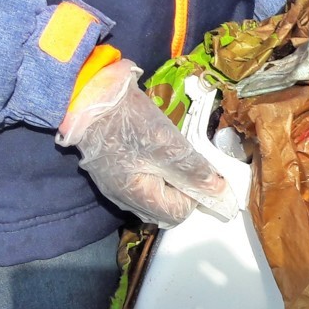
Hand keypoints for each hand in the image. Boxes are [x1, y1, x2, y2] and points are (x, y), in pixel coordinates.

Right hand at [57, 59, 237, 227]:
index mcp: (138, 197)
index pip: (179, 213)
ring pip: (152, 196)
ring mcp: (114, 185)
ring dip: (168, 181)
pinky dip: (153, 173)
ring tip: (170, 155)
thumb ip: (195, 172)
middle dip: (182, 190)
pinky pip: (139, 182)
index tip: (197, 170)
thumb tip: (220, 193)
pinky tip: (153, 152)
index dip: (194, 194)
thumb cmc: (128, 121)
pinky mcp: (110, 170)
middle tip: (184, 162)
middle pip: (165, 208)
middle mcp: (124, 198)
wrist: (88, 95)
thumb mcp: (168, 146)